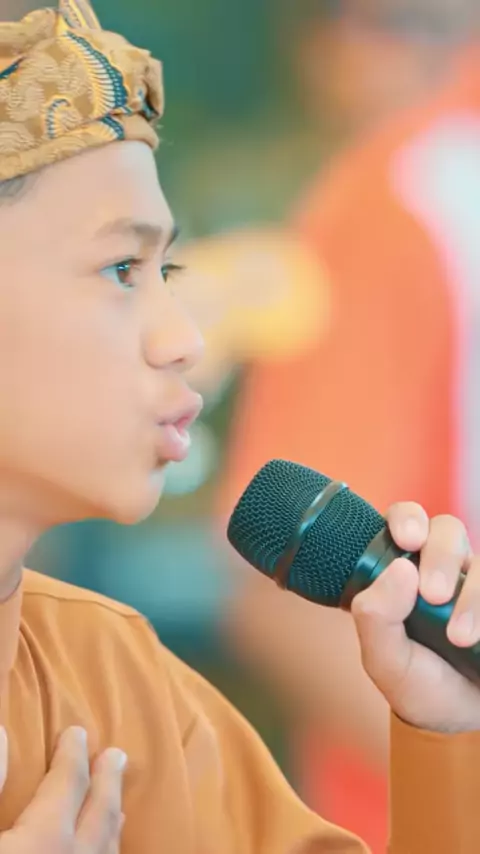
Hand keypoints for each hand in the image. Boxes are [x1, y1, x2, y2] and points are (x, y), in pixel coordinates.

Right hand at [0, 726, 126, 851]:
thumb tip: (3, 734)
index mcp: (45, 838)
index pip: (69, 784)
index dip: (72, 757)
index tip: (78, 733)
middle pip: (101, 813)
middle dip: (108, 782)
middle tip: (117, 755)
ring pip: (108, 847)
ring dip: (111, 820)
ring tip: (118, 807)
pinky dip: (107, 852)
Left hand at [351, 503, 479, 732]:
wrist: (462, 721)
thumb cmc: (419, 683)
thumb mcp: (386, 660)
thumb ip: (376, 617)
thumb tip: (400, 569)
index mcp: (405, 569)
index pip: (405, 520)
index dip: (407, 518)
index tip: (408, 539)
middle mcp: (443, 566)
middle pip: (447, 530)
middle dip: (441, 557)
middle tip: (434, 595)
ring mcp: (476, 581)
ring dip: (472, 593)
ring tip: (460, 636)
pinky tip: (479, 636)